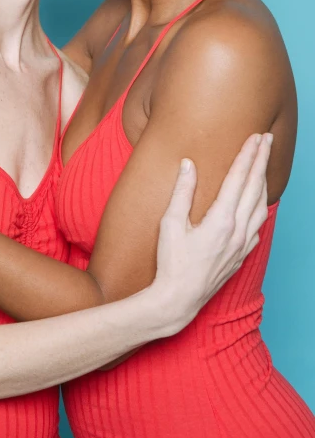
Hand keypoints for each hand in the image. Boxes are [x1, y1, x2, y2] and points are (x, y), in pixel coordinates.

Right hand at [152, 133, 271, 332]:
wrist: (179, 300)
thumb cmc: (171, 263)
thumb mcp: (170, 224)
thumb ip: (182, 192)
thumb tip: (187, 164)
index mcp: (221, 220)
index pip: (239, 178)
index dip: (248, 155)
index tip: (255, 137)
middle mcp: (238, 231)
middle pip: (254, 187)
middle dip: (261, 160)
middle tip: (266, 139)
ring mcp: (242, 244)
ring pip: (261, 205)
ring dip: (264, 181)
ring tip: (264, 164)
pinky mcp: (242, 255)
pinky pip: (258, 224)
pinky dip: (261, 205)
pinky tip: (258, 201)